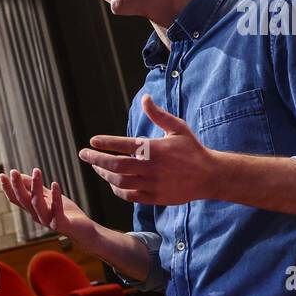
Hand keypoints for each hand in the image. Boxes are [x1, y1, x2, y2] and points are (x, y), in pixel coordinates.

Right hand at [0, 167, 94, 241]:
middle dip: (17, 186)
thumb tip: (19, 175)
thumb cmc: (66, 213)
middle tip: (13, 172)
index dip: (8, 188)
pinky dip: (55, 197)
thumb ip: (35, 188)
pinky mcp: (61, 224)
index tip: (2, 175)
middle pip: (24, 201)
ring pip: (38, 204)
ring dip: (36, 187)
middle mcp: (38, 216)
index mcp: (33, 210)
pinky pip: (56, 210)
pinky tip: (54, 184)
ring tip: (37, 171)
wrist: (84, 231)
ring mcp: (48, 221)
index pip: (17, 199)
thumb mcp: (48, 197)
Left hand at [78, 95, 220, 204]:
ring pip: (119, 182)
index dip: (105, 143)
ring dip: (104, 175)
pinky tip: (112, 182)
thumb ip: (158, 114)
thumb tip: (145, 98)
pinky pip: (129, 195)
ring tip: (97, 167)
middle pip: (115, 166)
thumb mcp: (178, 128)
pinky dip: (117, 189)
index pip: (123, 145)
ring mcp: (152, 184)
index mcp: (155, 149)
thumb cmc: (192, 149)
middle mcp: (151, 167)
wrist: (210, 176)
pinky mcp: (154, 197)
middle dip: (96, 159)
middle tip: (85, 154)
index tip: (92, 141)